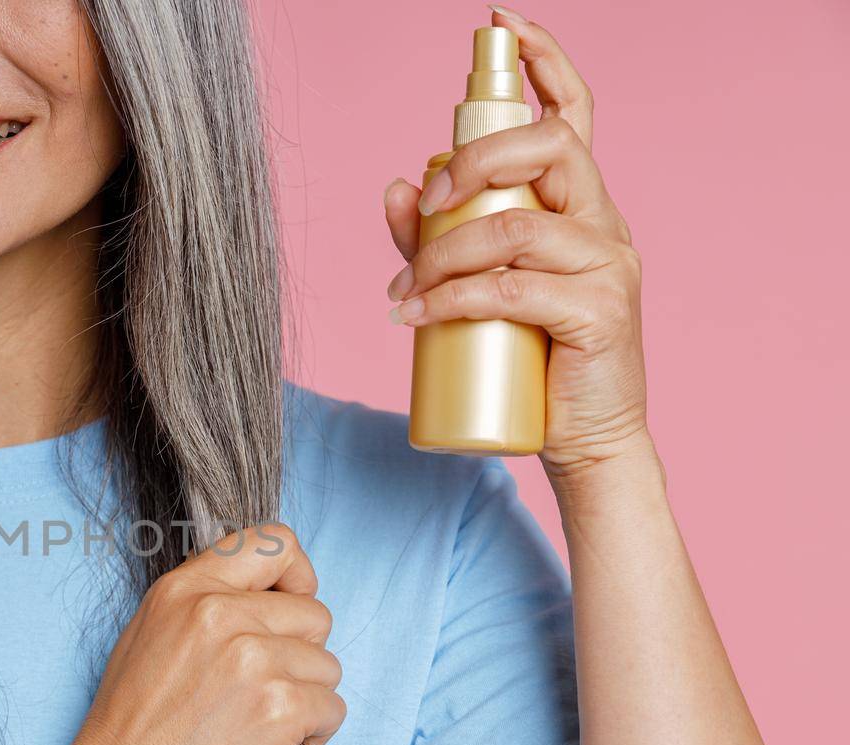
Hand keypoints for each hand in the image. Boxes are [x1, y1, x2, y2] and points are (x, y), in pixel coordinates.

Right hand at [42, 524, 344, 744]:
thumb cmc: (126, 733)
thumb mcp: (148, 637)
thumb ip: (203, 604)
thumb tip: (268, 596)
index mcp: (184, 589)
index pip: (274, 542)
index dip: (297, 577)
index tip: (290, 612)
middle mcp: (218, 614)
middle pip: (315, 614)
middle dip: (302, 657)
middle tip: (264, 692)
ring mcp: (250, 660)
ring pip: (328, 666)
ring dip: (307, 700)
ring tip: (260, 726)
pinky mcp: (275, 711)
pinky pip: (333, 709)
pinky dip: (313, 736)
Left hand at [382, 7, 651, 480]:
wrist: (583, 440)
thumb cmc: (531, 360)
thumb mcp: (475, 287)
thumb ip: (436, 236)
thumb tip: (397, 183)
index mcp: (579, 206)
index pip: (573, 115)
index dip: (544, 63)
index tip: (504, 25)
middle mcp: (603, 223)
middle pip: (552, 148)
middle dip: (476, 160)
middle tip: (429, 199)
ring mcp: (608, 266)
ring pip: (517, 226)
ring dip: (444, 252)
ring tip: (405, 291)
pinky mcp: (600, 314)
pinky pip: (514, 288)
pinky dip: (454, 298)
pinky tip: (416, 316)